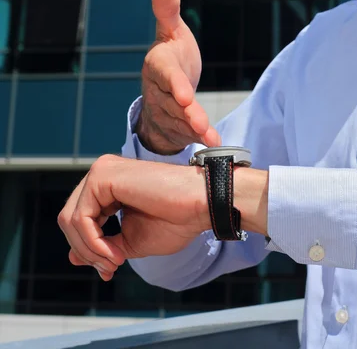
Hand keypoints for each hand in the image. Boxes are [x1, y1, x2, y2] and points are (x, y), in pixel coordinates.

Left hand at [57, 155, 209, 280]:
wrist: (202, 204)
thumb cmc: (177, 220)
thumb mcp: (132, 241)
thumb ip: (102, 245)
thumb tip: (73, 257)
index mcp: (109, 185)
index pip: (80, 220)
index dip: (89, 249)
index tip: (109, 270)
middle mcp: (102, 173)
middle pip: (69, 219)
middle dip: (87, 251)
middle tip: (110, 269)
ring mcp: (101, 171)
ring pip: (70, 219)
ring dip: (90, 249)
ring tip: (114, 262)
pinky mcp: (103, 176)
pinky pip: (80, 217)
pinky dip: (92, 242)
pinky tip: (114, 252)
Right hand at [138, 0, 220, 153]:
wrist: (166, 90)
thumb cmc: (173, 57)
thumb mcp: (172, 32)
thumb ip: (168, 10)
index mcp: (159, 65)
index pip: (165, 74)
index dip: (174, 85)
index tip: (183, 95)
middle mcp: (158, 90)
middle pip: (173, 103)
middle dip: (187, 113)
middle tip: (199, 122)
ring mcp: (166, 111)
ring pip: (179, 121)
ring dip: (194, 129)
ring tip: (209, 136)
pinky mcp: (176, 127)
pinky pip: (187, 134)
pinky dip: (200, 138)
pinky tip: (213, 142)